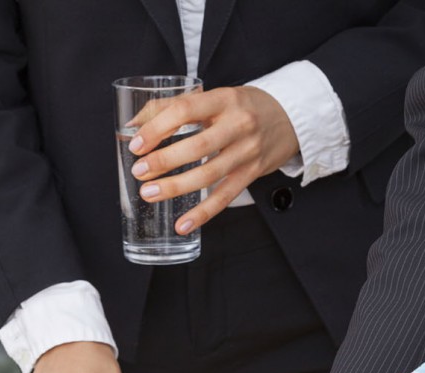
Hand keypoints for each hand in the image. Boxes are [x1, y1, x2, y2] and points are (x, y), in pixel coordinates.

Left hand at [128, 86, 299, 232]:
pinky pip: (225, 196)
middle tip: (140, 171)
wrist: (291, 116)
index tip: (136, 143)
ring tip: (150, 193)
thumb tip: (134, 123)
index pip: (186, 110)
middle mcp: (239, 124)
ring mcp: (248, 151)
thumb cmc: (244, 106)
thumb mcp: (215, 97)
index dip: (158, 127)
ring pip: (210, 174)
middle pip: (198, 145)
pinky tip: (183, 224)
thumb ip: (175, 105)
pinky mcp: (253, 173)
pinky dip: (203, 213)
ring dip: (176, 187)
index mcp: (224, 99)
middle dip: (164, 160)